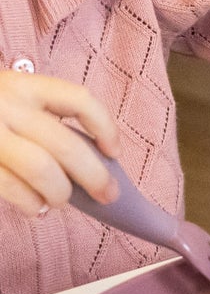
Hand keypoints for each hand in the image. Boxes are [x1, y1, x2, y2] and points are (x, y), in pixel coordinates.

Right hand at [0, 71, 119, 216]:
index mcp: (24, 85)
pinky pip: (11, 187)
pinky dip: (31, 203)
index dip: (105, 127)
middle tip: (108, 194)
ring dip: (60, 192)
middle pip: (66, 144)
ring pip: (41, 169)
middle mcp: (7, 106)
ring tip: (61, 200)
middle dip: (95, 175)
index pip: (79, 100)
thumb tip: (93, 158)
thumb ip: (42, 118)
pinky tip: (37, 208)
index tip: (115, 152)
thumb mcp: (9, 98)